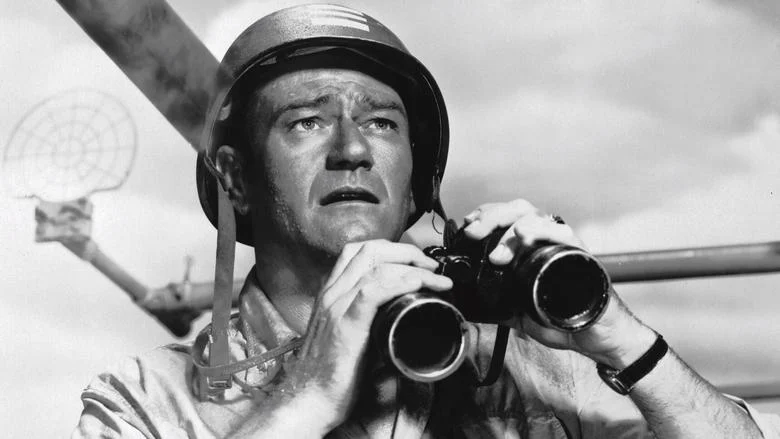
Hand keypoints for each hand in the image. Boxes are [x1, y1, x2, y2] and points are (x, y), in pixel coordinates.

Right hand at [284, 240, 452, 431]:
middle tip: (431, 266)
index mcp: (332, 294)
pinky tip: (418, 285)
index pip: (358, 251)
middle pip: (370, 250)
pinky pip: (373, 291)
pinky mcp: (345, 324)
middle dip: (407, 251)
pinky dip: (400, 282)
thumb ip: (373, 322)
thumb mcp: (352, 338)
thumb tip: (405, 320)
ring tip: (435, 278)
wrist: (310, 400)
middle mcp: (332, 294)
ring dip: (412, 266)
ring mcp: (336, 306)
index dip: (392, 249)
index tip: (417, 262)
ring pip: (374, 264)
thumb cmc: (332, 375)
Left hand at [461, 199, 655, 367]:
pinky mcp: (582, 256)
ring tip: (497, 254)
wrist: (599, 337)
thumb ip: (502, 306)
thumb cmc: (567, 320)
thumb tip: (475, 306)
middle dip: (492, 218)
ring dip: (510, 230)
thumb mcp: (523, 314)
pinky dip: (542, 231)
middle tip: (474, 234)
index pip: (507, 217)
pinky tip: (524, 235)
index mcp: (532, 248)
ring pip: (536, 217)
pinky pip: (564, 234)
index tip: (468, 227)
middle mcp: (548, 240)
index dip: (486, 216)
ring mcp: (565, 245)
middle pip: (518, 210)